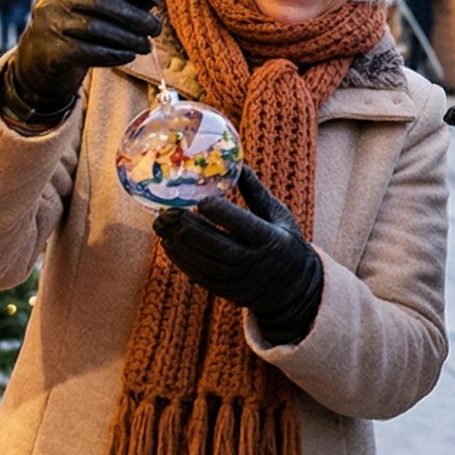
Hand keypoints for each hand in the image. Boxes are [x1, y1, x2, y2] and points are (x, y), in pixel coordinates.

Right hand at [0, 0, 161, 126]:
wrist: (38, 61)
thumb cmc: (73, 29)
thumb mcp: (89, 8)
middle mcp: (52, 0)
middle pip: (99, 3)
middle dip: (133, 15)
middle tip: (156, 27)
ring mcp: (47, 25)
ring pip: (95, 28)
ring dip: (127, 38)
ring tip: (147, 45)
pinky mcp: (50, 51)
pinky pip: (87, 51)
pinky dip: (112, 54)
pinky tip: (129, 55)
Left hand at [153, 166, 324, 346]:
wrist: (294, 289)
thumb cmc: (285, 242)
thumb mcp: (278, 216)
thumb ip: (256, 193)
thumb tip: (239, 164)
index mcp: (270, 239)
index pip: (242, 225)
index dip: (221, 213)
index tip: (201, 200)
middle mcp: (253, 261)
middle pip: (216, 245)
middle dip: (189, 228)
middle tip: (167, 212)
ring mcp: (238, 278)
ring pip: (203, 261)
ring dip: (178, 243)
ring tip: (160, 225)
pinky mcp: (225, 289)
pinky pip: (198, 275)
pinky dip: (180, 259)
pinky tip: (167, 244)